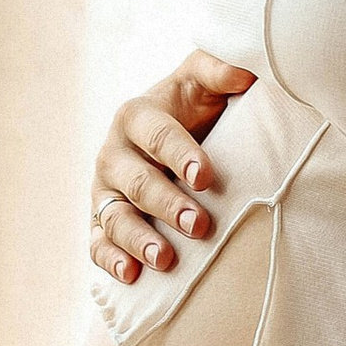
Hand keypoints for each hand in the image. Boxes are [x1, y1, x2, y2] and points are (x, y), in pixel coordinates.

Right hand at [88, 53, 256, 285]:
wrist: (170, 133)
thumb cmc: (192, 106)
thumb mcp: (204, 81)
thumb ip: (221, 69)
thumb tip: (247, 71)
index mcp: (137, 115)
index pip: (157, 135)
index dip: (180, 154)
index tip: (206, 176)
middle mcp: (114, 152)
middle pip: (137, 182)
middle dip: (167, 204)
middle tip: (199, 225)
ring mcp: (104, 190)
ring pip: (114, 217)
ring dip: (138, 239)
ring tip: (165, 260)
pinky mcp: (101, 220)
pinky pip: (98, 243)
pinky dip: (110, 260)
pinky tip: (131, 276)